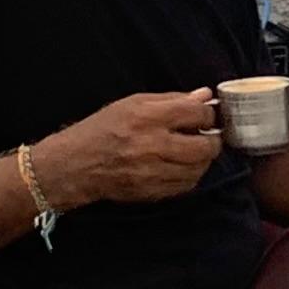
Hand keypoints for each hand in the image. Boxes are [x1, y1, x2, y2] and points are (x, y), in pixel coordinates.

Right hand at [33, 89, 220, 206]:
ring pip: (199, 168)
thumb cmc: (102, 129)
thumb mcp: (132, 104)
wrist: (75, 165)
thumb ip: (171, 99)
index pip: (196, 112)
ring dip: (202, 159)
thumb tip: (204, 95)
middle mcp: (153, 145)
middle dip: (212, 139)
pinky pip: (186, 185)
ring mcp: (154, 172)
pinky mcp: (153, 192)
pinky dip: (190, 175)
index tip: (206, 115)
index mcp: (147, 117)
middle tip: (207, 135)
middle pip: (205, 145)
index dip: (208, 113)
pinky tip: (181, 166)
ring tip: (193, 151)